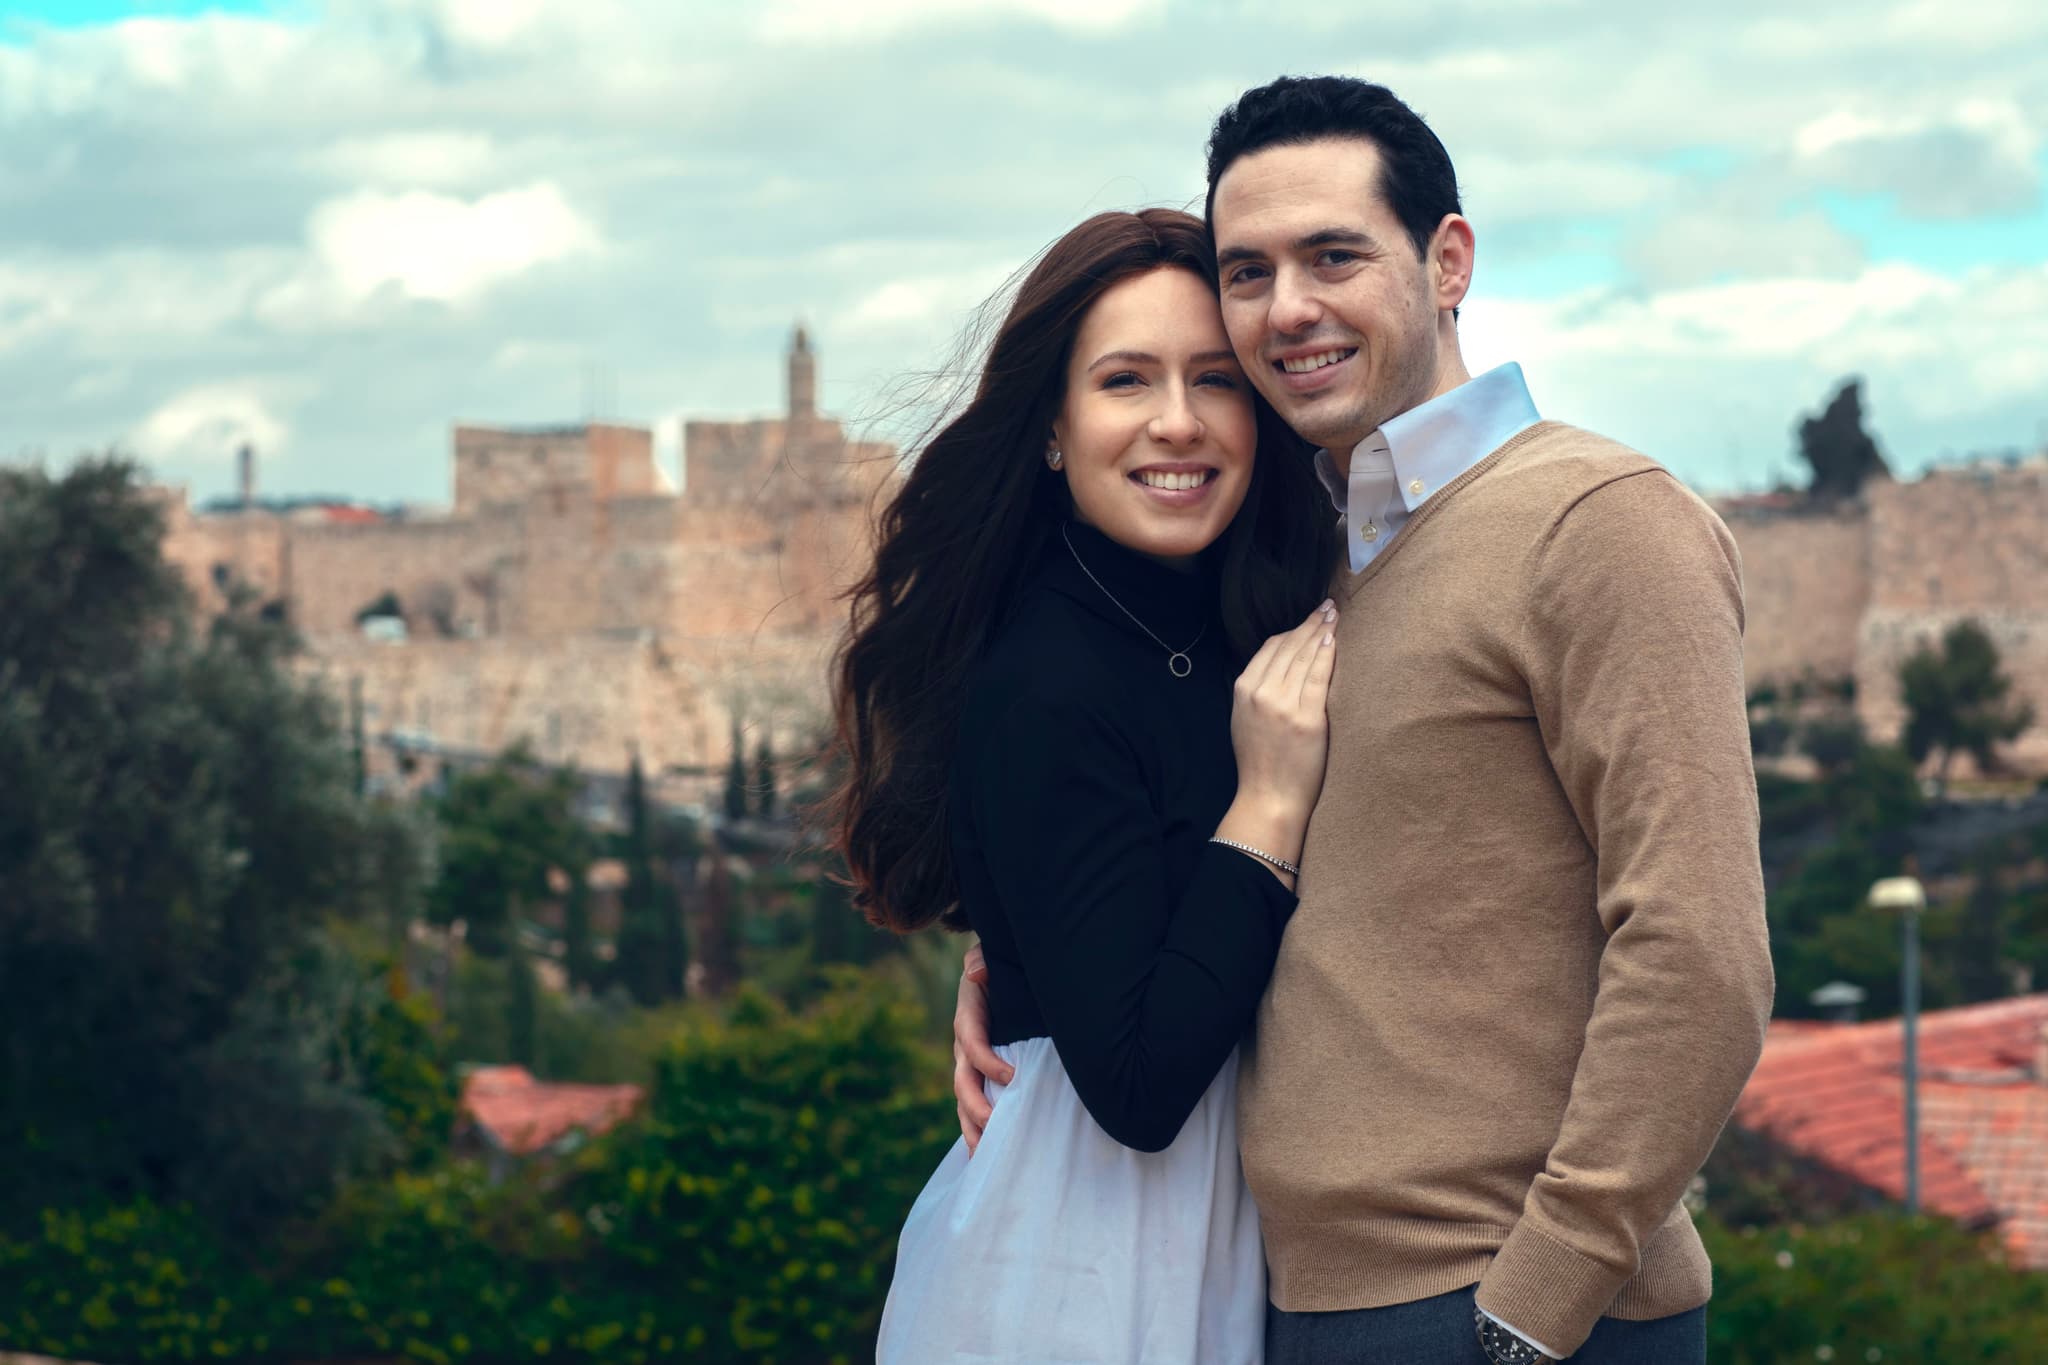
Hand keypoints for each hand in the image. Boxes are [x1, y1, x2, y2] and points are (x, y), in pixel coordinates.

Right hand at [952, 943, 1011, 1153]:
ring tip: (984, 1154)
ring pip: (965, 1102)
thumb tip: (977, 971)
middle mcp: (964, 1046)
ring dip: (972, 1128)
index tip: (1011, 1077)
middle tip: (994, 1124)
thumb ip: (982, 960)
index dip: (986, 1060)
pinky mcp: (982, 1080)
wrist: (1003, 979)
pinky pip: (974, 1108)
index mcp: (968, 1016)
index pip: (971, 1042)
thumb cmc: (1001, 969)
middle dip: (975, 1105)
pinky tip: (987, 1157)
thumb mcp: (990, 956)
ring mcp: (970, 1067)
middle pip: (963, 1080)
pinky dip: (978, 1132)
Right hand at [1224, 601, 1337, 848]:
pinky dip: (1328, 655)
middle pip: (1289, 647)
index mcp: (1243, 690)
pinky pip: (1320, 677)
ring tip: (1335, 616)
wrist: (1269, 797)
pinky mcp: (1307, 718)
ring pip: (1305, 657)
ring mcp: (1284, 705)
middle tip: (1328, 607)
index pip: (1270, 648)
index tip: (1308, 619)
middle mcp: (1261, 693)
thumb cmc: (1261, 762)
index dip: (1292, 630)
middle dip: (1310, 624)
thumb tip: (1282, 663)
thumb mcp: (1244, 718)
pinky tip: (1335, 640)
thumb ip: (1258, 690)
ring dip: (1322, 632)